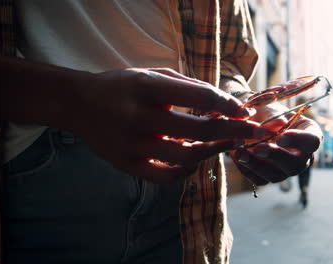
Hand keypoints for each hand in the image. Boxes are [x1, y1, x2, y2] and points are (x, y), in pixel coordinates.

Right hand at [69, 68, 265, 182]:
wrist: (79, 104)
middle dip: (232, 131)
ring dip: (213, 151)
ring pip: (185, 157)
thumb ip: (187, 87)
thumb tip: (224, 103)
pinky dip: (185, 171)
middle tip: (253, 131)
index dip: (228, 105)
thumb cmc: (122, 86)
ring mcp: (132, 145)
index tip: (245, 111)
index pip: (199, 98)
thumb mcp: (152, 74)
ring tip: (228, 144)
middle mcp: (139, 117)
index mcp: (147, 88)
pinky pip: (164, 177)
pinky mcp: (126, 164)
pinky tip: (195, 162)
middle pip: (198, 131)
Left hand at [230, 103, 321, 184]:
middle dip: (276, 156)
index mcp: (308, 134)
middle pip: (296, 164)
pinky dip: (246, 169)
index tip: (281, 137)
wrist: (248, 120)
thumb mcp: (268, 107)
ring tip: (240, 152)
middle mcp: (301, 156)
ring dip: (257, 164)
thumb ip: (273, 115)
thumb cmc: (264, 111)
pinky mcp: (268, 177)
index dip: (299, 141)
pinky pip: (260, 180)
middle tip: (258, 147)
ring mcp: (285, 169)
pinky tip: (236, 155)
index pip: (313, 142)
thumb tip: (280, 124)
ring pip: (277, 175)